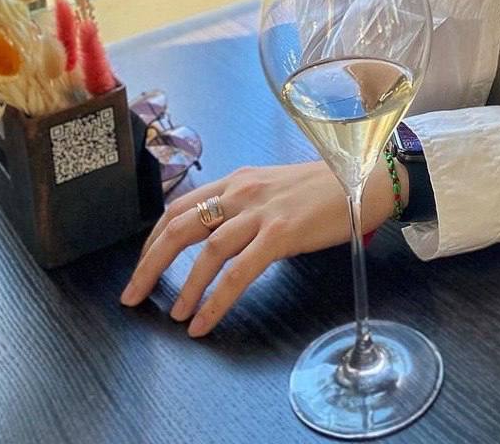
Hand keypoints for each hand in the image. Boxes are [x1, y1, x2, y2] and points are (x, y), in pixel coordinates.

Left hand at [120, 160, 397, 337]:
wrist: (367, 179)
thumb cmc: (326, 187)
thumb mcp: (275, 188)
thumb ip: (246, 205)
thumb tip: (220, 233)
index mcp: (238, 180)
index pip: (180, 207)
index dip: (153, 239)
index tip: (142, 264)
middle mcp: (242, 191)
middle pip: (179, 227)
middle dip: (149, 263)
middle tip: (133, 295)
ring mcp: (261, 212)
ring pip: (205, 251)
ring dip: (183, 287)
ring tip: (174, 314)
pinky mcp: (280, 233)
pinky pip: (238, 272)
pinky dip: (215, 300)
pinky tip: (204, 321)